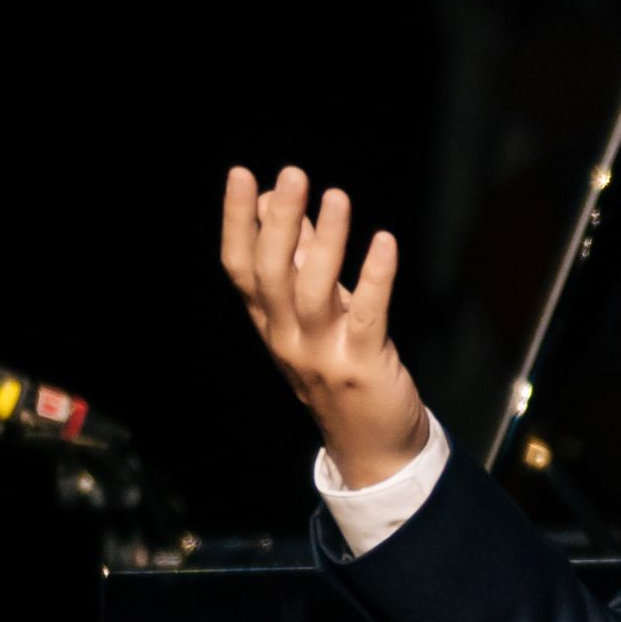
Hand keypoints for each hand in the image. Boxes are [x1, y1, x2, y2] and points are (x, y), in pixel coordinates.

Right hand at [220, 164, 427, 487]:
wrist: (372, 447)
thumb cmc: (343, 369)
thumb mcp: (314, 314)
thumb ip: (300, 260)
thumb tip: (285, 204)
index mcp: (270, 323)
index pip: (241, 268)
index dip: (237, 221)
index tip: (241, 175)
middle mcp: (287, 338)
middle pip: (272, 275)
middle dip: (277, 222)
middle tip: (291, 174)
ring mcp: (322, 354)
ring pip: (314, 292)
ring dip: (325, 241)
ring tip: (336, 196)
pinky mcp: (363, 366)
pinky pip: (368, 316)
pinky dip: (376, 277)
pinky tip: (384, 242)